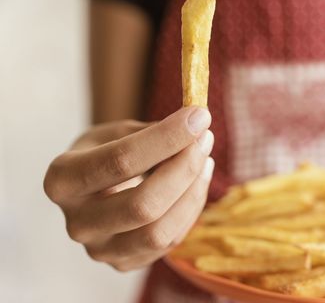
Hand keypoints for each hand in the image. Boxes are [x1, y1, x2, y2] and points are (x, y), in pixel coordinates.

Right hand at [43, 107, 214, 270]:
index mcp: (62, 180)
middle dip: (184, 168)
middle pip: (142, 205)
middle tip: (205, 138)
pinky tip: (198, 181)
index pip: (120, 161)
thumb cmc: (106, 153)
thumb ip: (151, 132)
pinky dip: (192, 208)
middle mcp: (76, 222)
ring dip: (194, 191)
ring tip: (206, 159)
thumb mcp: (116, 133)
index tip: (199, 116)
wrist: (94, 190)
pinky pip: (170, 242)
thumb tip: (196, 129)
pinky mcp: (124, 264)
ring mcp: (100, 250)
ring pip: (159, 233)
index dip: (166, 139)